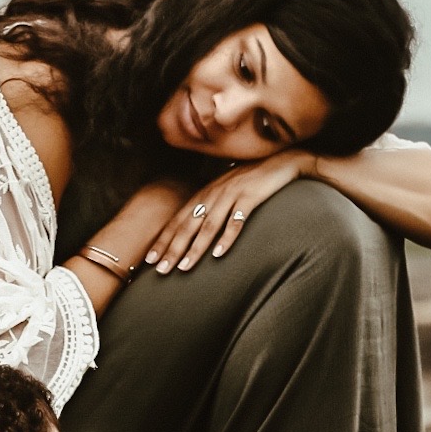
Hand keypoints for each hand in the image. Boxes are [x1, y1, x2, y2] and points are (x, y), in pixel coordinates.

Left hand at [144, 151, 313, 272]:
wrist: (281, 162)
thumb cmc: (252, 181)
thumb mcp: (226, 192)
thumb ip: (210, 208)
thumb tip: (193, 230)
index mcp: (204, 194)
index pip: (178, 220)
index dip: (163, 240)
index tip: (149, 259)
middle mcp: (213, 194)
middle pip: (188, 225)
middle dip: (172, 249)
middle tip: (159, 270)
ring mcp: (231, 195)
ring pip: (208, 226)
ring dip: (195, 248)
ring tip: (184, 268)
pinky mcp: (250, 197)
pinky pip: (236, 220)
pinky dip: (227, 237)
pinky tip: (219, 254)